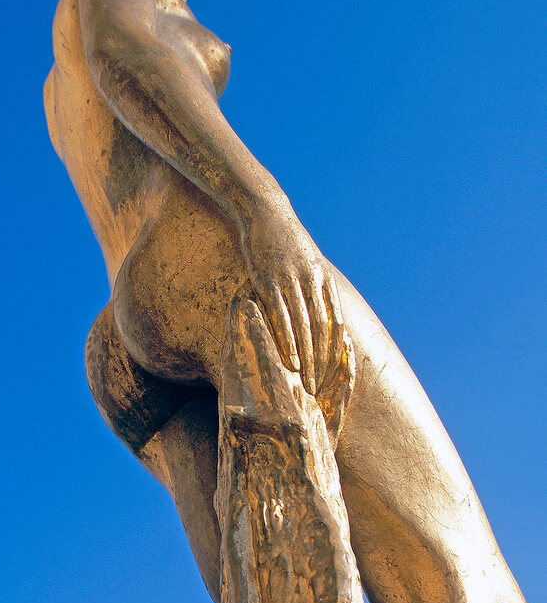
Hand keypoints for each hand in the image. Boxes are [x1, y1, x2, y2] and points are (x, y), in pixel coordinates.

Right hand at [240, 204, 344, 395]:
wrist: (265, 212)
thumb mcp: (304, 263)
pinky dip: (288, 342)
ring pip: (306, 329)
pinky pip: (282, 318)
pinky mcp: (269, 281)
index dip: (336, 353)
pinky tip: (290, 362)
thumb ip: (311, 287)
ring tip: (307, 384)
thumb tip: (316, 311)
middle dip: (324, 364)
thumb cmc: (283, 241)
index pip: (336, 325)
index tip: (334, 377)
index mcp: (323, 281)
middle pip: (324, 331)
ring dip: (308, 359)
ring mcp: (291, 282)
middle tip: (322, 390)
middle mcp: (313, 283)